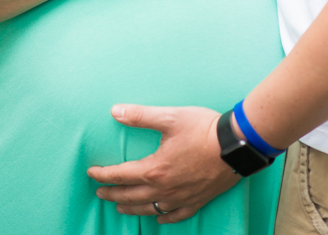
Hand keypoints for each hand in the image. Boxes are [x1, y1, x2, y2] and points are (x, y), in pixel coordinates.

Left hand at [88, 105, 237, 223]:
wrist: (236, 144)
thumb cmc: (203, 128)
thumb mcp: (170, 117)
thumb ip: (140, 116)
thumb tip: (115, 111)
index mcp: (155, 169)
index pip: (121, 175)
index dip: (104, 174)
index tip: (91, 173)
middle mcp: (165, 188)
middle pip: (132, 195)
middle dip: (113, 194)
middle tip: (100, 193)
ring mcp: (181, 197)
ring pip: (150, 208)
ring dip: (132, 208)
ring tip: (120, 207)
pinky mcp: (197, 200)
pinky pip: (176, 214)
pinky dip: (164, 217)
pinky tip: (158, 217)